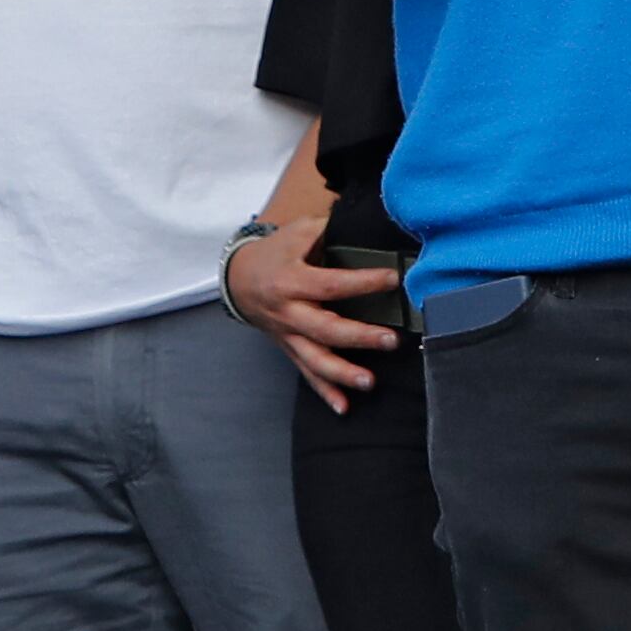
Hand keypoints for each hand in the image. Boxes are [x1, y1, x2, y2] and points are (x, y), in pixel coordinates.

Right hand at [224, 213, 403, 414]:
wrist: (238, 279)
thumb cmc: (276, 252)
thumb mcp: (298, 231)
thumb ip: (329, 229)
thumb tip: (365, 222)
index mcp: (292, 280)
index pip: (331, 284)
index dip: (362, 282)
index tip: (393, 279)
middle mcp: (289, 312)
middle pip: (325, 329)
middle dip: (358, 337)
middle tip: (390, 340)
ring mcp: (289, 335)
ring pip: (315, 359)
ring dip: (343, 373)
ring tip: (370, 382)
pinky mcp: (290, 349)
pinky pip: (307, 373)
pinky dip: (325, 392)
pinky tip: (344, 407)